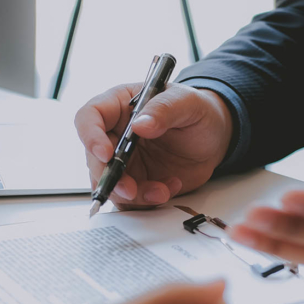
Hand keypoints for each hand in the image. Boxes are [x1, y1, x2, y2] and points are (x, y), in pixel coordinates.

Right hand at [74, 83, 232, 208]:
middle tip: (130, 189)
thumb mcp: (187, 102)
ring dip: (133, 194)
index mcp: (119, 106)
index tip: (106, 154)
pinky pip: (130, 200)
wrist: (214, 138)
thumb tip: (140, 124)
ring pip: (111, 184)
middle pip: (95, 159)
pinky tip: (169, 188)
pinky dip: (147, 201)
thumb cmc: (198, 112)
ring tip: (162, 190)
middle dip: (111, 178)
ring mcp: (124, 161)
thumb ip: (164, 109)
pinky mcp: (136, 182)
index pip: (89, 117)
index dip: (91, 136)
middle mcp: (115, 134)